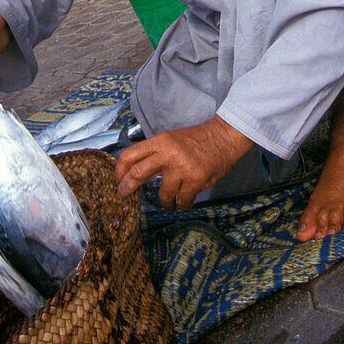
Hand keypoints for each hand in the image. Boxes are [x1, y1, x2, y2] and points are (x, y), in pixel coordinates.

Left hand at [114, 116, 252, 210]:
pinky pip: (183, 201)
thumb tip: (135, 170)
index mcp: (160, 141)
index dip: (120, 169)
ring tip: (170, 203)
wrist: (224, 137)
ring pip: (163, 194)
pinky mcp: (196, 180)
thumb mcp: (171, 139)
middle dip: (127, 188)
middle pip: (137, 173)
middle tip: (124, 195)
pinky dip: (183, 205)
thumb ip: (155, 153)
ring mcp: (182, 167)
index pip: (131, 155)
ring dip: (165, 203)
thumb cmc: (197, 140)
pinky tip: (185, 203)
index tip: (118, 178)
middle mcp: (168, 154)